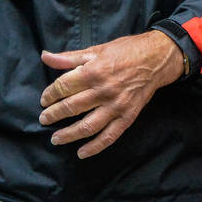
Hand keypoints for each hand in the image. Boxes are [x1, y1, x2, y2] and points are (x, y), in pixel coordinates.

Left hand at [39, 30, 185, 157]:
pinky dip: (94, 147)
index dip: (50, 94)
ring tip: (56, 138)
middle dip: (53, 115)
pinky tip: (81, 152)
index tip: (44, 100)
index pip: (63, 87)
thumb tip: (45, 57)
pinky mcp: (127, 117)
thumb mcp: (96, 50)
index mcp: (93, 72)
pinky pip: (109, 136)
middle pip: (71, 107)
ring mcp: (116, 106)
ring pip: (87, 126)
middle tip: (44, 119)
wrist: (156, 58)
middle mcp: (103, 91)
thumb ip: (69, 58)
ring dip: (68, 134)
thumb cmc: (126, 51)